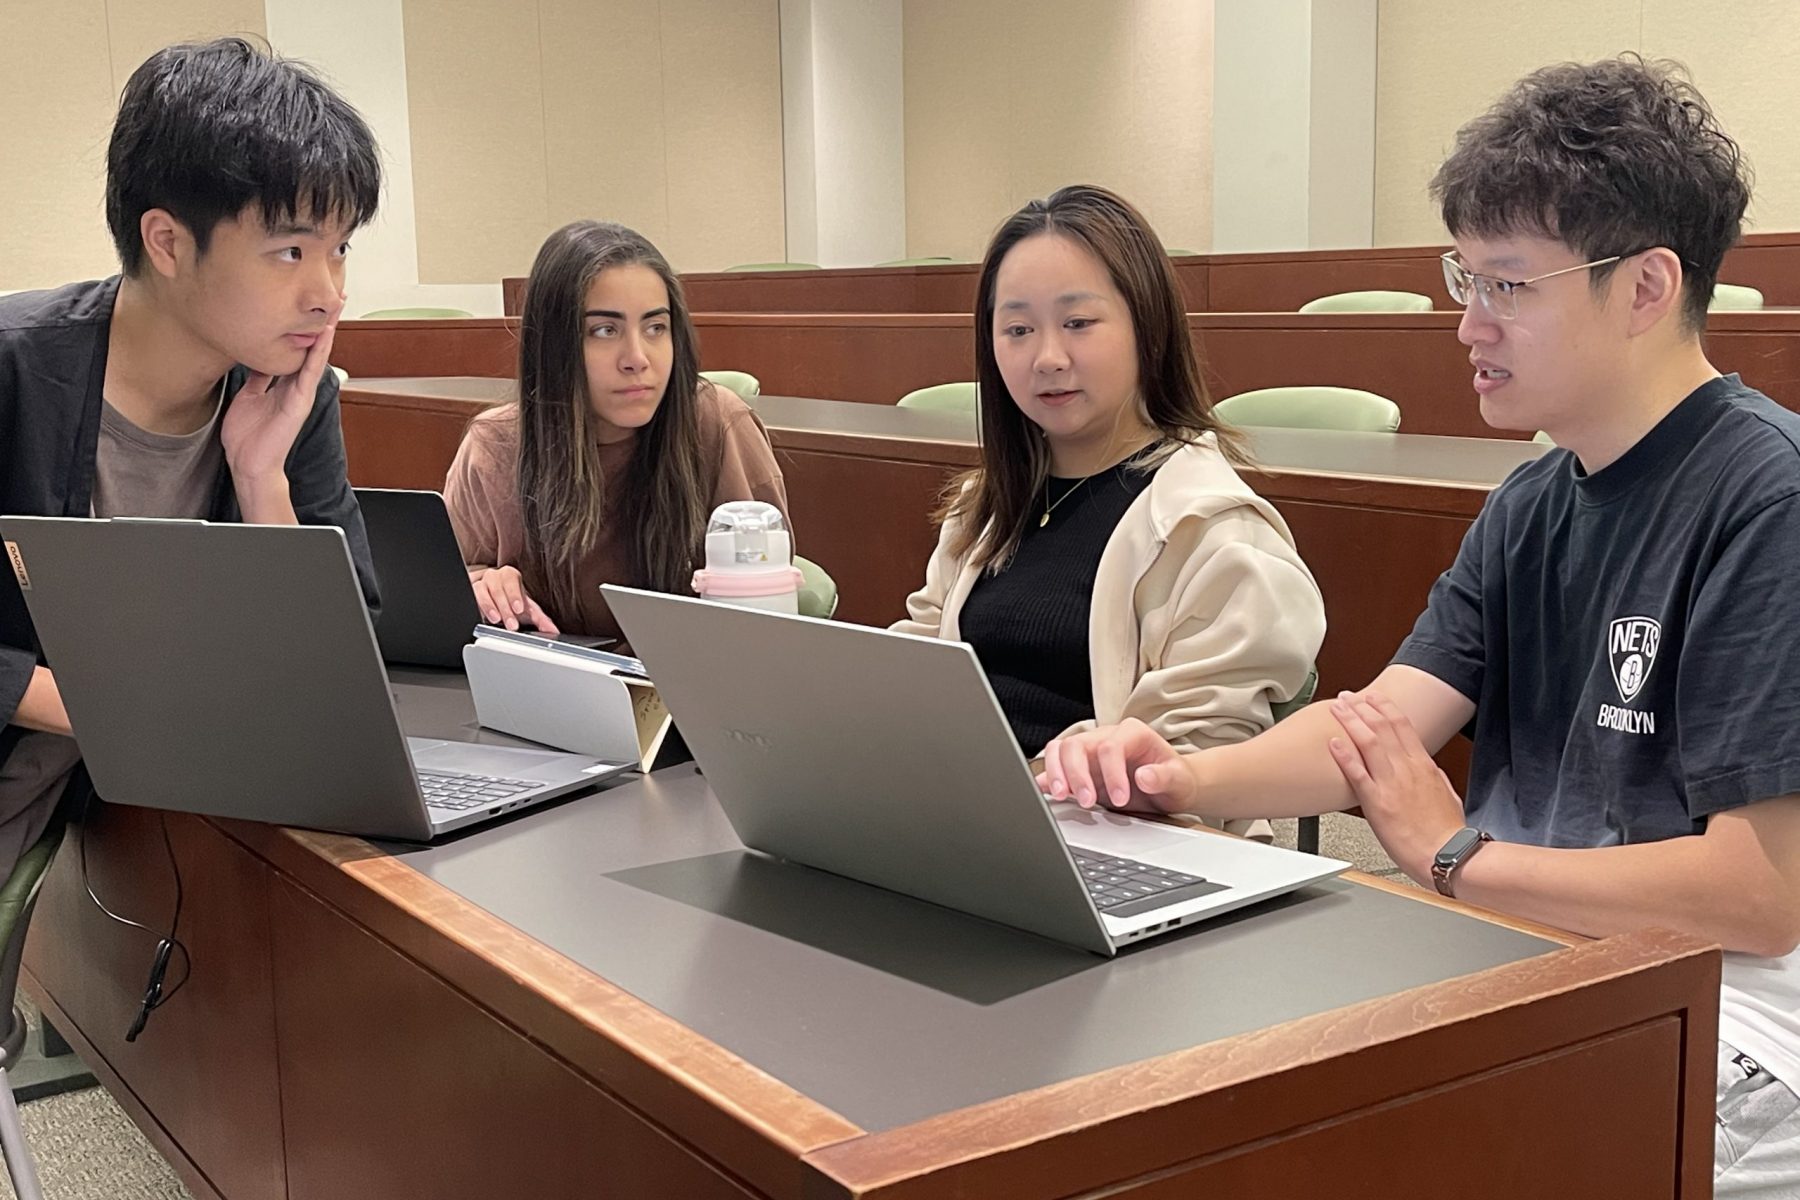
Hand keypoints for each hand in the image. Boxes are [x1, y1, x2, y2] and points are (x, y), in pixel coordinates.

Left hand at [222, 300, 343, 491]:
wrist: (250, 465)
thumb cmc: (248, 438)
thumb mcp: (247, 398)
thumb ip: (256, 379)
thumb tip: (257, 360)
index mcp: (283, 385)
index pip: (298, 350)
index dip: (306, 328)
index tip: (310, 306)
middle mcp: (297, 387)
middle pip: (314, 348)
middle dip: (325, 323)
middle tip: (336, 297)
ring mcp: (301, 394)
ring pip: (317, 356)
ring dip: (327, 331)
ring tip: (336, 308)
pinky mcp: (299, 402)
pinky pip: (311, 372)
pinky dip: (319, 352)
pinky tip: (325, 335)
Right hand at [471, 566, 559, 633]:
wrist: (495, 601)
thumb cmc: (513, 602)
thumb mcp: (527, 609)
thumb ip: (541, 619)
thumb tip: (552, 631)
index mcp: (511, 576)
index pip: (511, 580)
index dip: (515, 594)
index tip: (519, 608)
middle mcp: (495, 577)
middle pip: (498, 588)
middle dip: (505, 608)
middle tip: (511, 623)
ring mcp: (482, 583)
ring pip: (483, 590)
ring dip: (491, 607)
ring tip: (497, 620)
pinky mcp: (472, 592)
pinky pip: (473, 596)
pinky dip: (480, 606)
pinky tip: (483, 615)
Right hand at [1037, 718, 1196, 812]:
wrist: (1170, 788)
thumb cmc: (1174, 780)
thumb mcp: (1179, 781)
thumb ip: (1163, 778)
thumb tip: (1143, 776)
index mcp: (1132, 733)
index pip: (1110, 746)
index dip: (1111, 774)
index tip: (1120, 799)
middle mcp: (1107, 737)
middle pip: (1078, 744)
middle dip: (1077, 775)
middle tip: (1087, 802)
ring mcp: (1091, 750)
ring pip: (1061, 750)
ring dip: (1057, 773)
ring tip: (1061, 796)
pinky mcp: (1081, 767)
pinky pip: (1056, 764)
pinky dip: (1048, 777)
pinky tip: (1046, 791)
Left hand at [1326, 691, 1465, 882]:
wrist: (1446, 854)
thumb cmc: (1446, 832)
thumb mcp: (1447, 795)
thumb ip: (1433, 777)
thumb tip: (1428, 768)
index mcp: (1424, 766)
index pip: (1402, 725)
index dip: (1384, 707)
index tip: (1373, 697)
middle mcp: (1407, 769)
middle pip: (1382, 727)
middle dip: (1362, 707)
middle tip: (1347, 696)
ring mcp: (1390, 783)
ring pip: (1368, 742)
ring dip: (1350, 721)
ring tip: (1337, 708)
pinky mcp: (1377, 802)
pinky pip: (1357, 773)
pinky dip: (1344, 755)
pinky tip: (1333, 742)